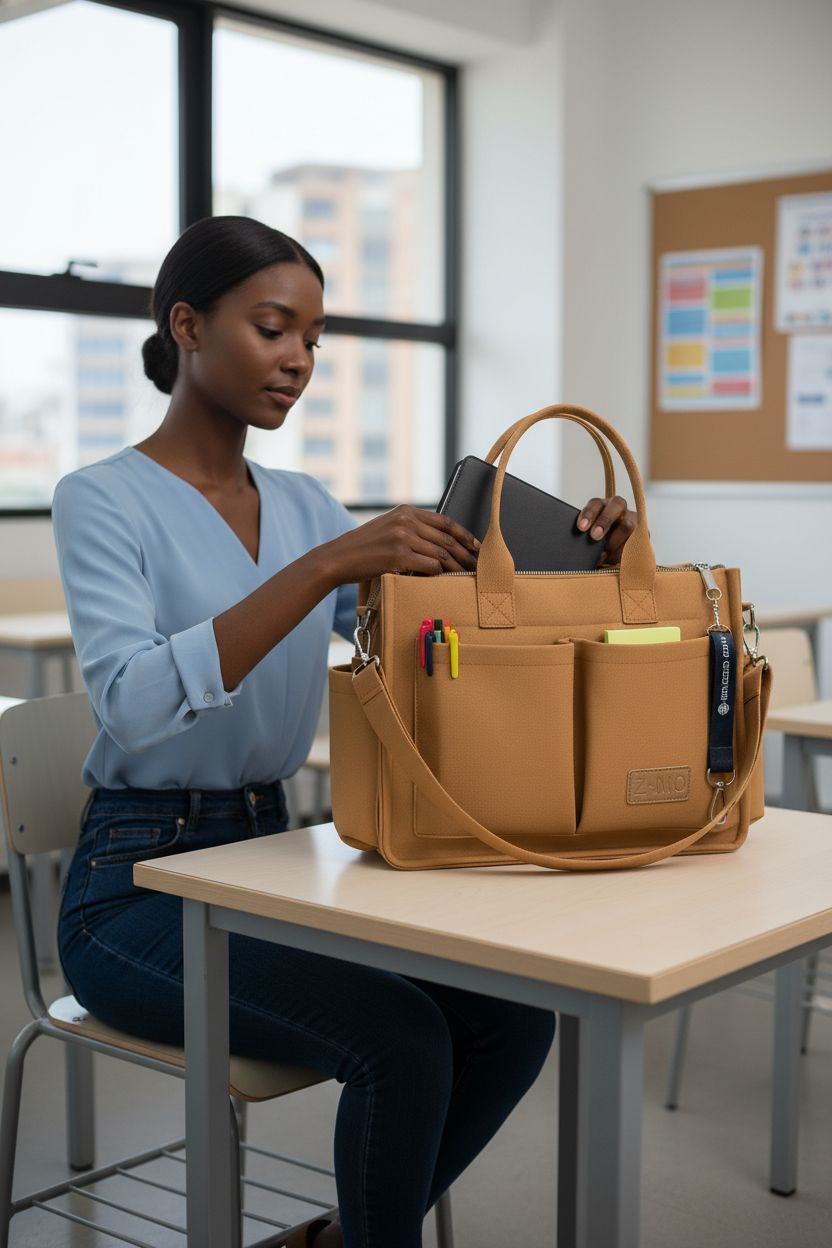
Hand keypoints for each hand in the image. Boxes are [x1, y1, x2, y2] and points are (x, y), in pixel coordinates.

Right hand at [324, 505, 479, 584]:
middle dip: (465, 553)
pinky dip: (439, 574)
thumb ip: (410, 528)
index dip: (464, 534)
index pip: (444, 521)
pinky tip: (443, 579)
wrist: (338, 557)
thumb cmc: (364, 547)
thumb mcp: (388, 527)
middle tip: (477, 565)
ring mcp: (402, 537)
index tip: (476, 545)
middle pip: (446, 538)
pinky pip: (429, 566)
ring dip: (456, 566)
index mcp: (406, 510)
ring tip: (465, 575)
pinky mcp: (398, 556)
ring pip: (441, 553)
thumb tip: (438, 541)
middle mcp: (406, 520)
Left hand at [576, 496, 636, 566]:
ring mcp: (633, 520)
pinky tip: (612, 559)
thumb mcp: (589, 534)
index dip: (589, 514)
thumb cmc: (595, 542)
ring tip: (603, 555)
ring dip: (613, 542)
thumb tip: (576, 544)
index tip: (581, 527)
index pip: (595, 503)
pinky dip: (622, 552)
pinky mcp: (643, 533)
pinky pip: (635, 541)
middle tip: (594, 536)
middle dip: (605, 521)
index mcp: (602, 505)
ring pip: (627, 525)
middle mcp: (619, 509)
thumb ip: (585, 534)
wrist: (614, 550)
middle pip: (616, 505)